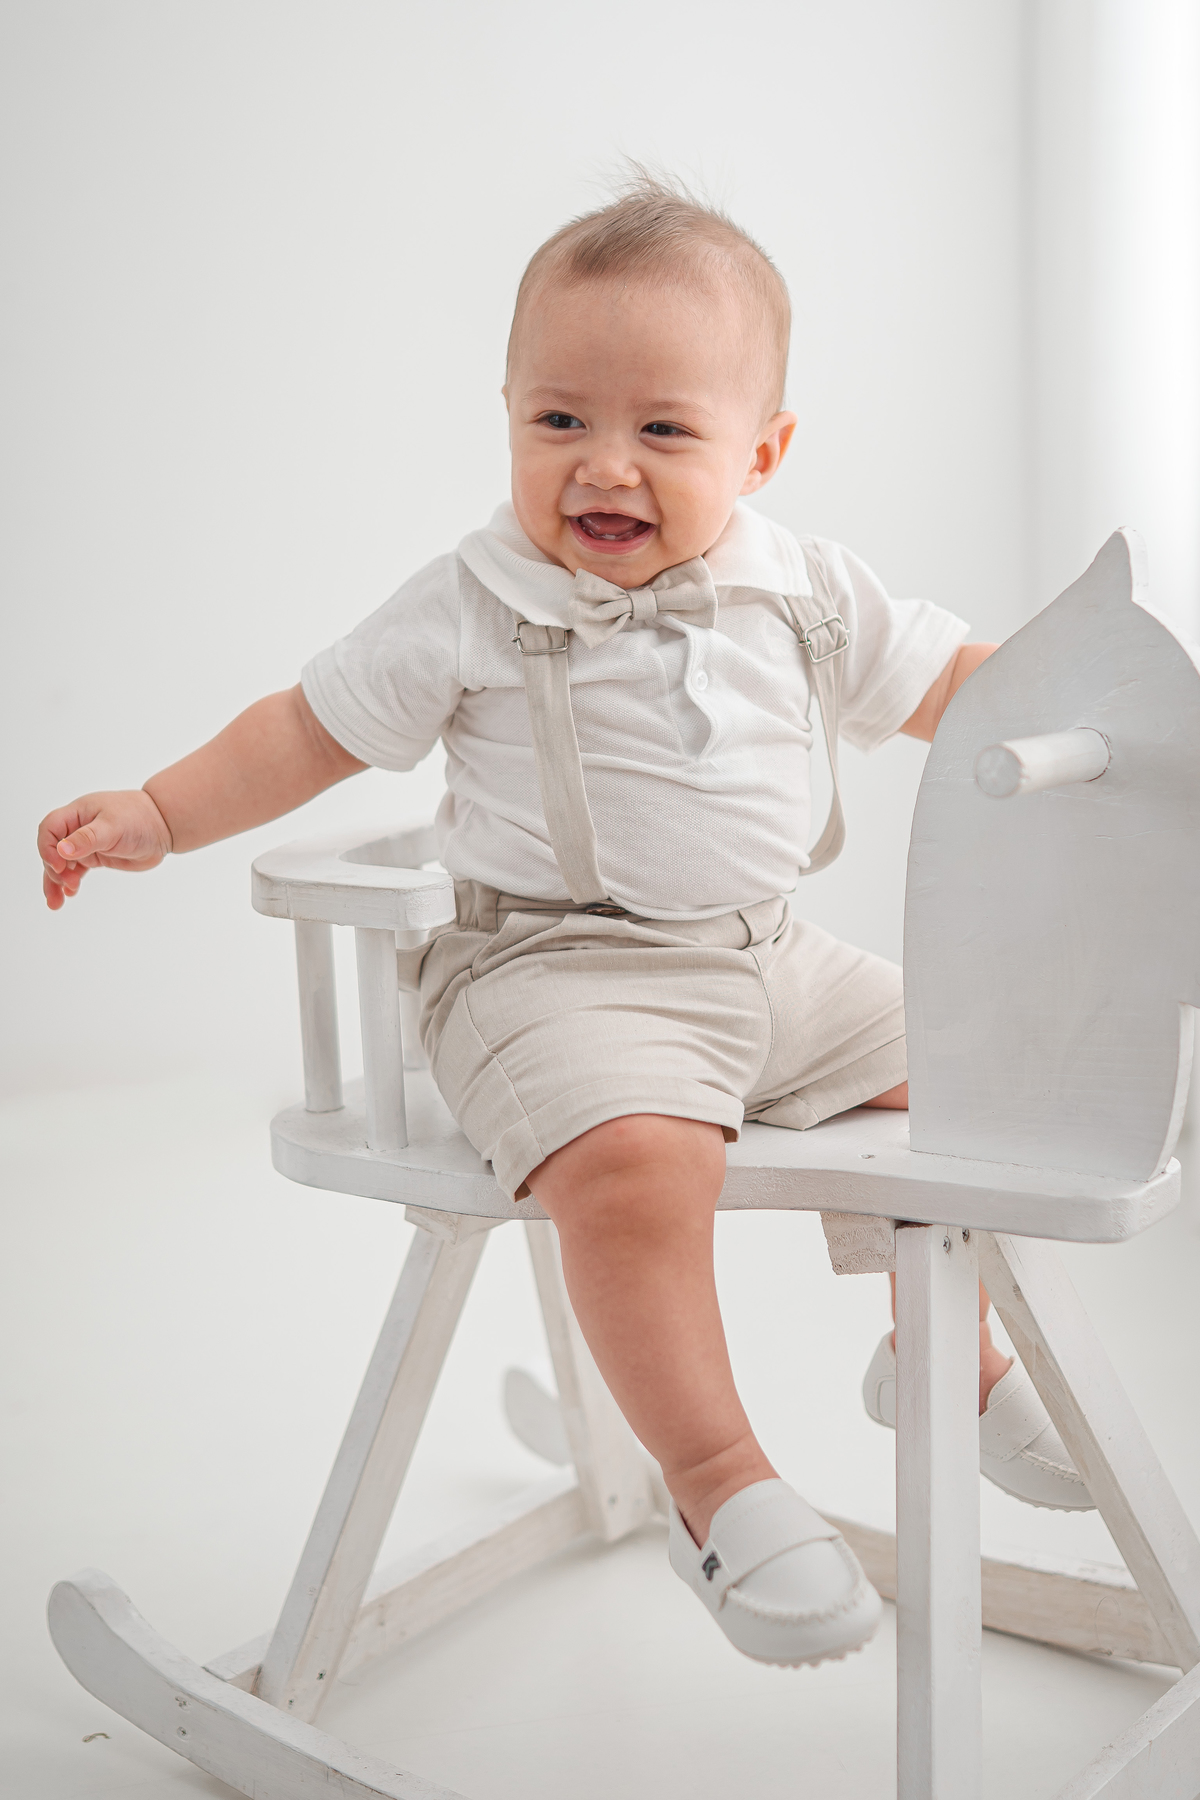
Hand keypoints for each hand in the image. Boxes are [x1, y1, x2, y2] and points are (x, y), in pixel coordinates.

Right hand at [38, 789, 173, 909]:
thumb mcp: (112, 828)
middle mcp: (77, 828)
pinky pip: (76, 870)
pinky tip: (68, 895)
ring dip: (56, 882)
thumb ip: (87, 839)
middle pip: (53, 850)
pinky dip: (69, 883)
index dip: (47, 848)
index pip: (49, 829)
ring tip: (56, 903)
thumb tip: (61, 850)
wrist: (163, 826)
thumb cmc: (139, 819)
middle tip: (68, 883)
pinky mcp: (96, 856)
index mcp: (77, 814)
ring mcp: (86, 844)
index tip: (59, 866)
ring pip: (62, 863)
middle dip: (54, 869)